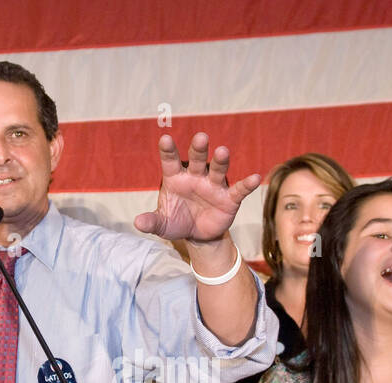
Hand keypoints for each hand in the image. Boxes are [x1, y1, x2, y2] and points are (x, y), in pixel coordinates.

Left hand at [134, 133, 259, 245]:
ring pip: (217, 169)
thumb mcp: (163, 224)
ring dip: (220, 160)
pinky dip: (246, 184)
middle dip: (198, 149)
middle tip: (200, 138)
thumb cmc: (177, 222)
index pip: (170, 161)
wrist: (198, 235)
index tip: (165, 139)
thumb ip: (152, 222)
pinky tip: (254, 178)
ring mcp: (213, 186)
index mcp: (176, 178)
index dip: (168, 150)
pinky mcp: (229, 198)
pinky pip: (238, 189)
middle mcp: (195, 177)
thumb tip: (138, 223)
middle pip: (197, 159)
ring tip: (222, 151)